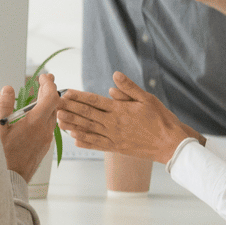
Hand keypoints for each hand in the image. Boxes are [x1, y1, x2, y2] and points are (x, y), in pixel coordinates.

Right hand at [0, 72, 59, 179]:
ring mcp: (46, 140)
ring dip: (48, 104)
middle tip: (46, 80)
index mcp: (35, 122)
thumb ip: (4, 105)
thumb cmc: (0, 154)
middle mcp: (45, 131)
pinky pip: (48, 127)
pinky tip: (35, 117)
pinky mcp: (43, 148)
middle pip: (54, 105)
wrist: (8, 181)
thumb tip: (9, 89)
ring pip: (52, 117)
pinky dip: (45, 116)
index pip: (51, 97)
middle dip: (50, 90)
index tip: (43, 76)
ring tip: (40, 96)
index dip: (48, 84)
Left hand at [55, 72, 202, 165]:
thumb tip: (114, 76)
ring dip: (72, 125)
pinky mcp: (117, 148)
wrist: (171, 144)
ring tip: (58, 120)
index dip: (79, 96)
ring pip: (89, 130)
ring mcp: (114, 137)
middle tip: (54, 104)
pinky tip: (74, 139)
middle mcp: (114, 124)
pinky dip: (86, 142)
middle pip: (87, 115)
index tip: (66, 92)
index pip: (95, 101)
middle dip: (70, 108)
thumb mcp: (147, 99)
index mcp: (120, 110)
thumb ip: (129, 88)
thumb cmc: (161, 119)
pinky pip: (98, 144)